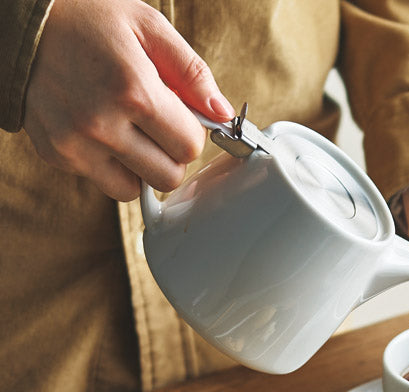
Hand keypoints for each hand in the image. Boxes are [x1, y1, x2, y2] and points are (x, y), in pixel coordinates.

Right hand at [23, 0, 233, 200]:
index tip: (179, 115)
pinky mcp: (58, 155)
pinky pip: (106, 183)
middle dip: (171, 154)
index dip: (190, 132)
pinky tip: (103, 133)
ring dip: (143, 166)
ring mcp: (76, 145)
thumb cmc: (87, 19)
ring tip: (129, 130)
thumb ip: (192, 72)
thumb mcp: (147, 27)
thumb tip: (222, 113)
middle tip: (156, 126)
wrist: (18, 22)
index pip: (190, 148)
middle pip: (168, 177)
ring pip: (138, 189)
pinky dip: (113, 166)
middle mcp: (102, 124)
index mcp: (133, 91)